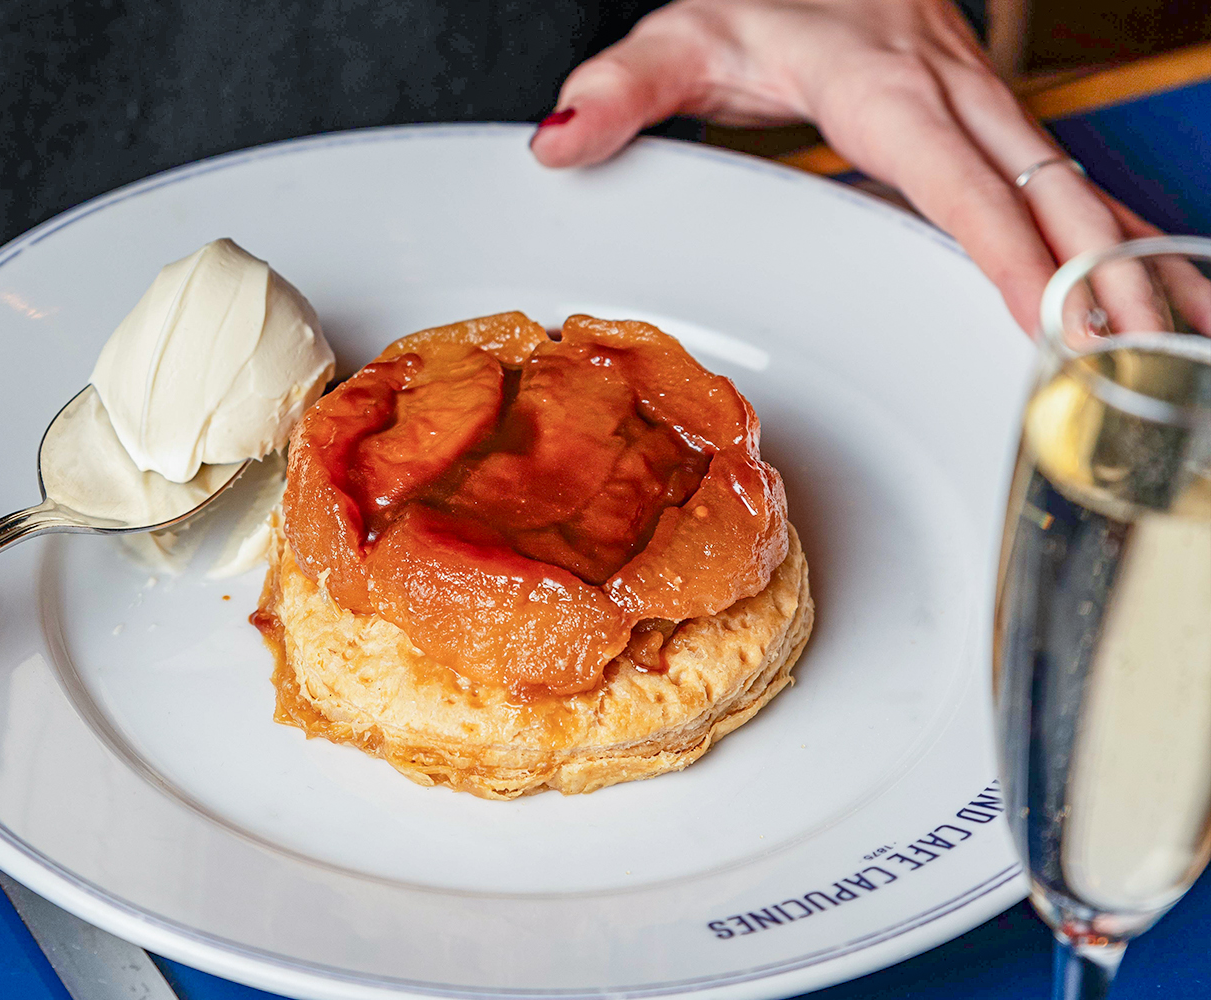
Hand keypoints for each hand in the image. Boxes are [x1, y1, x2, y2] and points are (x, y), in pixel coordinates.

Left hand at [530, 0, 1162, 332]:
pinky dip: (1114, 238)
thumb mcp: (679, 37)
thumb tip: (562, 140)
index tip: (1050, 319)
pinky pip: (1067, 184)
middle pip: (1044, 193)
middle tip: (1141, 362)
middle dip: (1099, 278)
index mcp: (883, 88)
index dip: (1008, 254)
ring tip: (1183, 340)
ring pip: (1076, 187)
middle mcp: (951, 95)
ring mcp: (982, 104)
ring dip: (1131, 263)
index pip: (958, 184)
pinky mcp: (990, 119)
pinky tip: (1150, 287)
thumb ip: (621, 91)